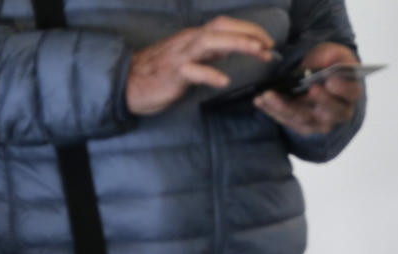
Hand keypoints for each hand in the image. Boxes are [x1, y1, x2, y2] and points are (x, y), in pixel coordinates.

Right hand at [127, 16, 275, 115]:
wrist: (130, 83)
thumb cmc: (160, 72)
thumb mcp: (190, 58)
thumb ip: (209, 53)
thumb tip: (230, 49)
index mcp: (195, 38)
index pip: (225, 26)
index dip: (248, 30)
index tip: (268, 42)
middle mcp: (189, 42)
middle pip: (220, 28)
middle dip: (247, 33)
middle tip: (268, 45)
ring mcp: (181, 56)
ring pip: (209, 43)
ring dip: (236, 44)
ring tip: (256, 51)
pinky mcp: (173, 74)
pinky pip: (192, 71)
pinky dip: (209, 74)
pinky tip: (224, 80)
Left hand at [253, 43, 362, 135]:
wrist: (321, 80)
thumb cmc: (330, 65)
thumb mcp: (334, 53)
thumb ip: (332, 57)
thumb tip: (323, 65)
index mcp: (350, 92)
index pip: (350, 92)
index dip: (341, 89)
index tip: (329, 81)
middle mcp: (339, 112)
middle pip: (327, 112)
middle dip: (312, 101)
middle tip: (303, 91)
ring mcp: (321, 122)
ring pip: (303, 118)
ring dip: (283, 107)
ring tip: (267, 95)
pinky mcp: (304, 127)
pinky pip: (288, 121)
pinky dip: (273, 111)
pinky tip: (261, 101)